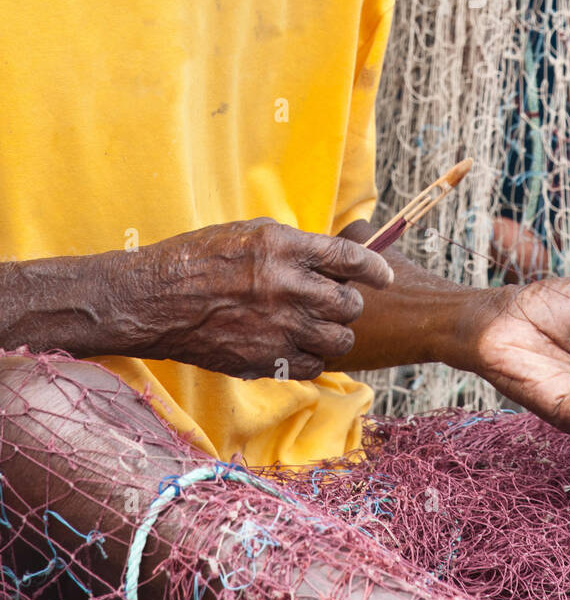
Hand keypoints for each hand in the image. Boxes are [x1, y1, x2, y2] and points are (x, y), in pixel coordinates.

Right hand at [126, 218, 392, 379]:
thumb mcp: (249, 234)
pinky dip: (312, 358)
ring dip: (336, 334)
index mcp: (283, 247)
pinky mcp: (264, 359)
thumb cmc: (199, 259)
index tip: (384, 276)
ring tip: (322, 328)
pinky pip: (311, 365)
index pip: (348, 257)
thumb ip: (293, 248)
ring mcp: (277, 326)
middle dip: (349, 304)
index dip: (373, 267)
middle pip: (349, 303)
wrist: (156, 300)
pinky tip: (298, 347)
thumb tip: (328, 260)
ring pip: (338, 340)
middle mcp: (286, 286)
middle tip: (338, 303)